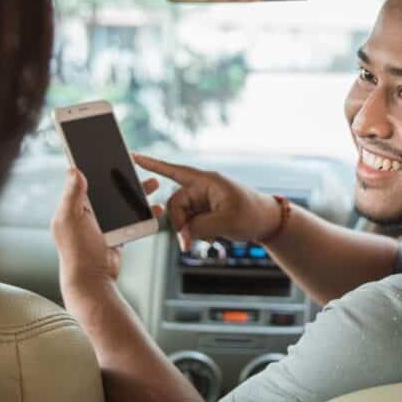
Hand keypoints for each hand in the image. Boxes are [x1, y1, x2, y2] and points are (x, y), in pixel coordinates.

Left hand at [51, 168, 162, 292]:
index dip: (92, 165)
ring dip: (136, 192)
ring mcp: (102, 224)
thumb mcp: (71, 219)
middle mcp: (86, 214)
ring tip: (152, 183)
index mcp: (72, 207)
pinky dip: (143, 212)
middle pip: (106, 188)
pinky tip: (155, 208)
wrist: (93, 279)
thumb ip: (72, 194)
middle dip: (122, 177)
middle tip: (134, 164)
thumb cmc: (78, 251)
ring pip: (122, 202)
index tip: (105, 151)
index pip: (82, 179)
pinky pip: (131, 219)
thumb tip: (74, 169)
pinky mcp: (116, 234)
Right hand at [131, 154, 280, 249]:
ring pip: (181, 217)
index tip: (133, 156)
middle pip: (175, 205)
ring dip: (189, 231)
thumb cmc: (252, 214)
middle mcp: (201, 188)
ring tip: (209, 239)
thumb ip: (199, 227)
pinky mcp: (204, 212)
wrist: (267, 222)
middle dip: (180, 225)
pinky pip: (190, 223)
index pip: (173, 171)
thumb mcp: (226, 222)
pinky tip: (210, 237)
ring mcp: (202, 201)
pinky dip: (196, 233)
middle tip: (187, 244)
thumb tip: (182, 233)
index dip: (152, 164)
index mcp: (205, 181)